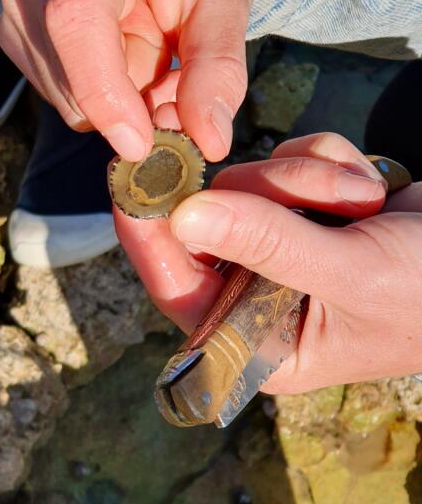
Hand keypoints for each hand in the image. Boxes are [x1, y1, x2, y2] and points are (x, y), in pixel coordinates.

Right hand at [0, 0, 256, 161]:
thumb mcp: (229, 1)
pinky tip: (124, 56)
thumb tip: (209, 143)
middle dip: (128, 103)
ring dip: (117, 98)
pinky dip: (97, 95)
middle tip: (178, 85)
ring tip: (152, 53)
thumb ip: (219, 71)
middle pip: (69, 69)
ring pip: (63, 93)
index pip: (77, 15)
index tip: (140, 144)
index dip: (103, 90)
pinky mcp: (14, 25)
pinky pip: (56, 94)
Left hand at [116, 132, 421, 392]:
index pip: (177, 289)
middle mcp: (256, 297)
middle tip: (340, 200)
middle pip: (213, 219)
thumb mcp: (350, 277)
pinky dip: (329, 163)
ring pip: (250, 181)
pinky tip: (373, 191)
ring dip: (311, 180)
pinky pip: (286, 161)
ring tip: (368, 203)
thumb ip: (268, 245)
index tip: (131, 182)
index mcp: (257, 342)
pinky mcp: (303, 208)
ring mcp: (278, 247)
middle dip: (275, 195)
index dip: (150, 238)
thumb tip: (183, 217)